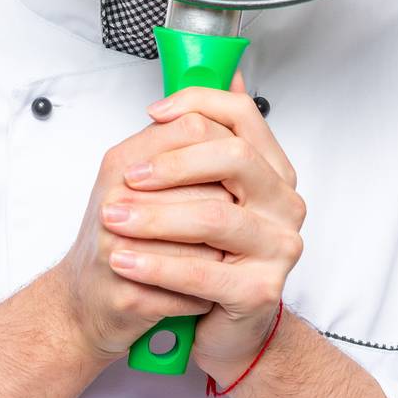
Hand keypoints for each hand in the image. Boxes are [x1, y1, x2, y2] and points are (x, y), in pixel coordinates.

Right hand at [54, 114, 234, 361]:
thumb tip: (234, 83)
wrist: (82, 301)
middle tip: (235, 224)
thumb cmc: (121, 238)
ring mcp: (116, 249)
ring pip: (208, 244)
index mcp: (122, 164)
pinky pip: (193, 290)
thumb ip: (185, 137)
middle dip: (231, 212)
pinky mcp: (127, 295)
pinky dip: (206, 293)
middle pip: (208, 189)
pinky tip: (203, 292)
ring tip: (222, 259)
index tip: (237, 177)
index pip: (193, 129)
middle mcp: (114, 200)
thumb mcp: (143, 175)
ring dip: (224, 255)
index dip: (228, 153)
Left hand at [98, 70, 305, 386]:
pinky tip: (125, 261)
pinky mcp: (261, 291)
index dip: (197, 103)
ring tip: (113, 220)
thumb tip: (213, 69)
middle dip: (172, 163)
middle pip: (233, 157)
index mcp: (272, 170)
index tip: (153, 114)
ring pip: (214, 216)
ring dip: (154, 217)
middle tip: (128, 176)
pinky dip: (157, 265)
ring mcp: (279, 248)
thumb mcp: (199, 192)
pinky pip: (203, 273)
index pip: (243, 114)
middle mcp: (285, 203)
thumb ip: (200, 139)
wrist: (218, 329)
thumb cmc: (204, 255)